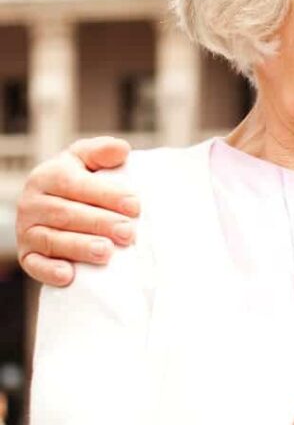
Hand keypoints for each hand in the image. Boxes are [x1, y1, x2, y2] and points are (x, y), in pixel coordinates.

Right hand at [17, 137, 137, 285]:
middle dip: (100, 224)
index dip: (106, 195)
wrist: (55, 205)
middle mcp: (32, 202)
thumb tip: (122, 149)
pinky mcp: (27, 255)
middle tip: (129, 233)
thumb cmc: (80, 182)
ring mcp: (27, 230)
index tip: (135, 206)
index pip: (75, 184)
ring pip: (52, 240)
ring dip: (80, 247)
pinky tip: (69, 276)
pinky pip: (34, 265)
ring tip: (106, 252)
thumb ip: (102, 152)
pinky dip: (49, 271)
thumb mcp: (87, 161)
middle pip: (67, 214)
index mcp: (48, 176)